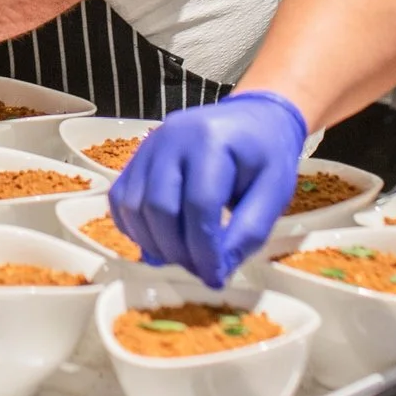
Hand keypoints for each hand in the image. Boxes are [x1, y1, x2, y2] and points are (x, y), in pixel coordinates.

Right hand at [108, 90, 307, 286]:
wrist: (252, 117)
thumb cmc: (266, 153)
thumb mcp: (274, 190)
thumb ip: (249, 231)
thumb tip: (217, 270)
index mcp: (212, 141)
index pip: (199, 206)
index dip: (204, 250)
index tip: (216, 278)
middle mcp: (172, 137)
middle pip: (160, 208)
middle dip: (178, 251)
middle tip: (200, 270)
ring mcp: (149, 145)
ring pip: (133, 206)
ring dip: (154, 244)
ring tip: (183, 257)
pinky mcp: (138, 156)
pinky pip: (120, 198)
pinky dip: (134, 228)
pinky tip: (159, 241)